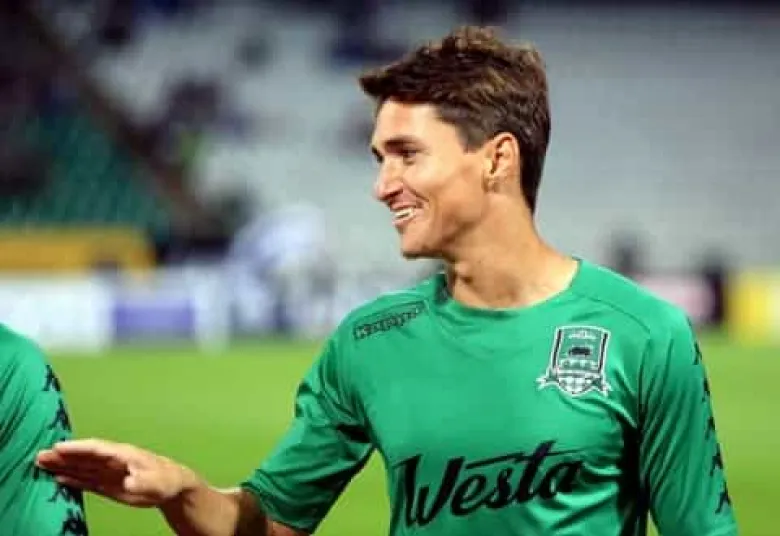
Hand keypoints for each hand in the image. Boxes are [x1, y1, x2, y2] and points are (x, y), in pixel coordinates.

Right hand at [36, 438, 195, 507]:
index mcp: (123, 454)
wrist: (172, 487)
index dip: (78, 448)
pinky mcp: (109, 484)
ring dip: (63, 465)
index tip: (59, 447)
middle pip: (84, 456)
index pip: (96, 448)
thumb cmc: (166, 479)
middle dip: (63, 455)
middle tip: (40, 455)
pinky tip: (59, 478)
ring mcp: (110, 471)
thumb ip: (141, 480)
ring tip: (42, 463)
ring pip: (82, 467)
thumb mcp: (155, 481)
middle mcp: (113, 460)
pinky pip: (87, 480)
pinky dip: (73, 479)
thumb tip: (128, 481)